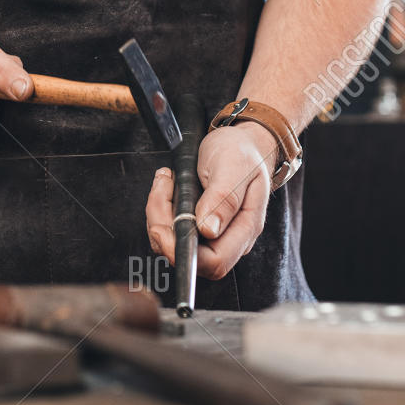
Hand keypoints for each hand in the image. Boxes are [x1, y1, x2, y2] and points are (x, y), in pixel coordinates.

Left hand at [144, 122, 276, 279]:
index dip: (185, 251)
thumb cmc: (241, 151)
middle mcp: (230, 238)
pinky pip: (171, 232)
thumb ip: (223, 198)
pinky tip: (166, 188)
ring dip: (159, 216)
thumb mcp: (234, 165)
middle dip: (163, 228)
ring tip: (165, 182)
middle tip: (162, 188)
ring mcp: (213, 235)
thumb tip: (209, 230)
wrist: (240, 143)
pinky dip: (160, 211)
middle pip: (191, 257)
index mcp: (245, 227)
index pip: (215, 261)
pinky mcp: (197, 228)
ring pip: (175, 245)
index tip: (163, 226)